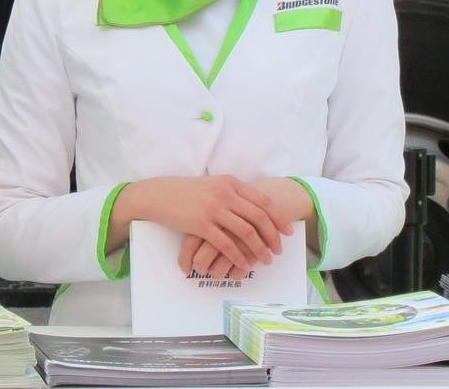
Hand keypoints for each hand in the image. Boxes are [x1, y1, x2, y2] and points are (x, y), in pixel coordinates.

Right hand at [109, 175, 292, 272]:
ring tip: (266, 260)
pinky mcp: (201, 224)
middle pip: (259, 217)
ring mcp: (214, 209)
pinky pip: (227, 244)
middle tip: (278, 250)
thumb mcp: (213, 184)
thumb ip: (232, 192)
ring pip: (247, 232)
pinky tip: (244, 265)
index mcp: (231, 183)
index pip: (263, 201)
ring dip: (260, 249)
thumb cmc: (186, 191)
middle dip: (273, 236)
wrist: (160, 194)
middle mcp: (226, 193)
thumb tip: (252, 205)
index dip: (278, 218)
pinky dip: (238, 256)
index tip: (288, 231)